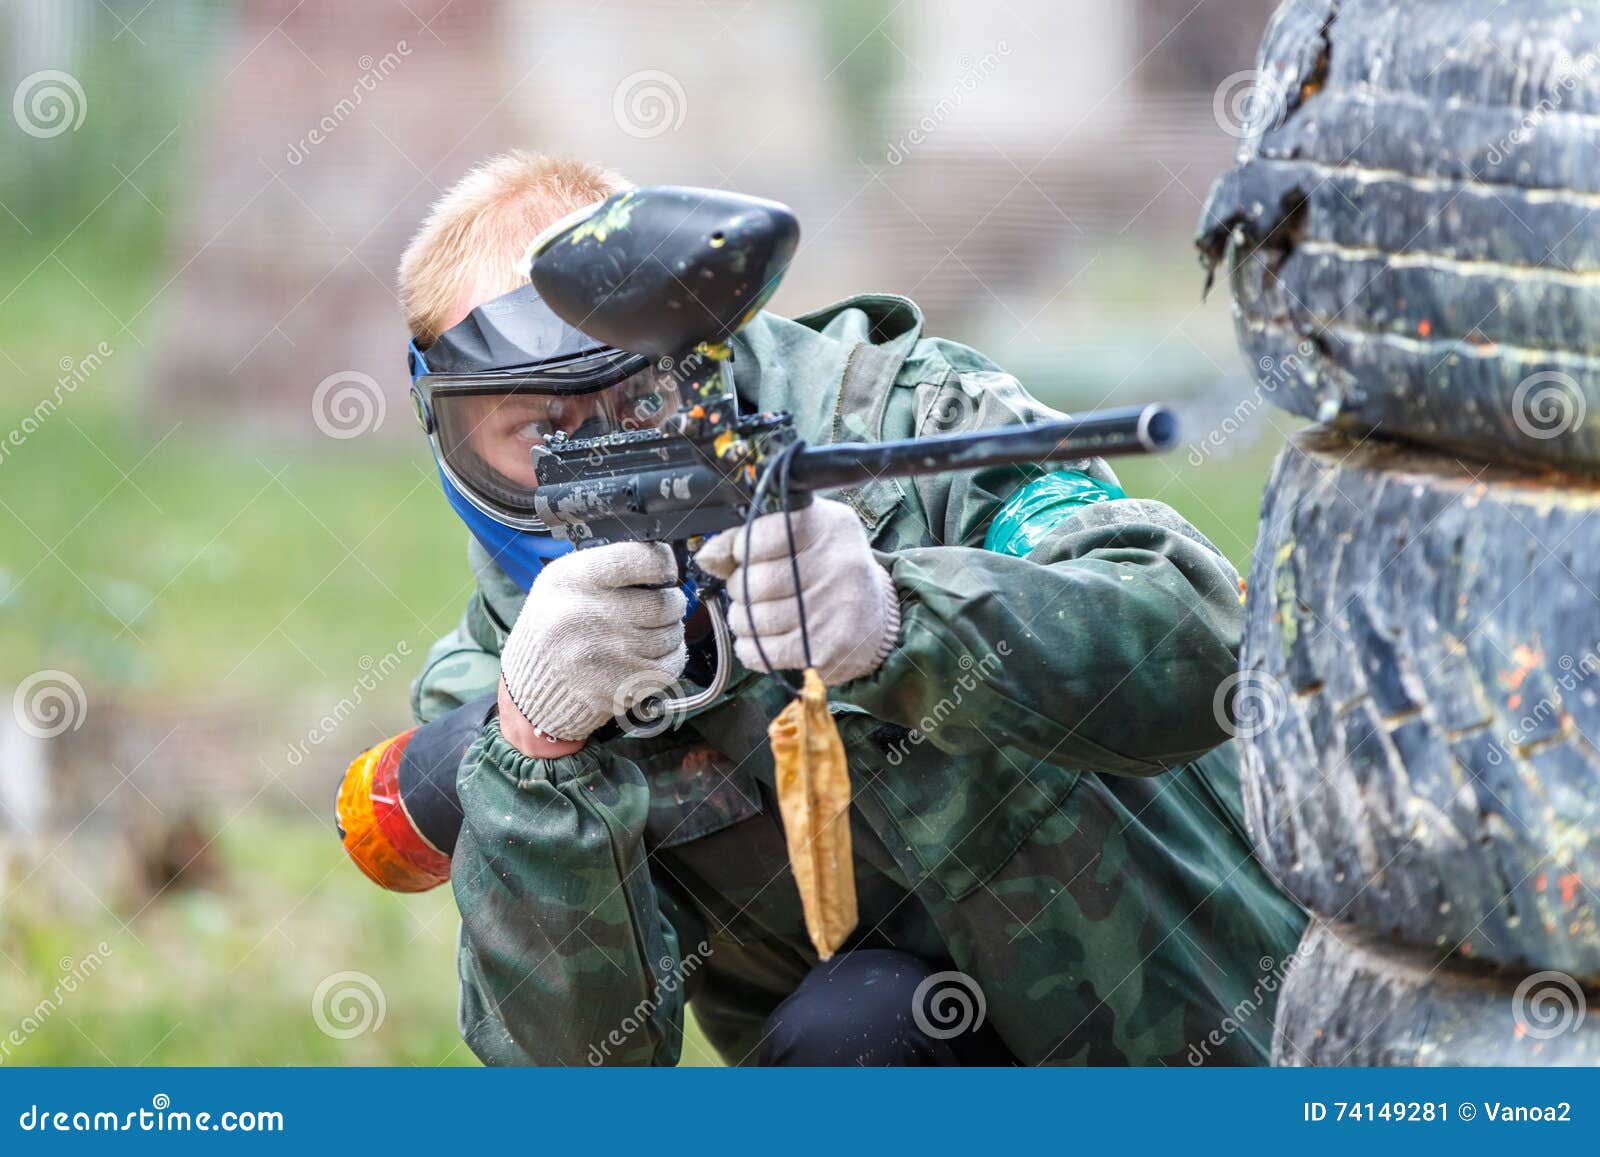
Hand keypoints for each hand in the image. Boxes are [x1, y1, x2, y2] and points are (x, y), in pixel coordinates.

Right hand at [499, 542, 686, 744]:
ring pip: (671, 636)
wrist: (532, 683)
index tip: (664, 571)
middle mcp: (587, 614)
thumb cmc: (557, 626)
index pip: (643, 560)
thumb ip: (610, 567)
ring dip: (669, 633)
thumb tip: (664, 563)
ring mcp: (605, 654)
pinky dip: (668, 660)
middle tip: (660, 607)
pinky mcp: (618, 685)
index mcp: (574, 579)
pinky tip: (649, 656)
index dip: (664, 564)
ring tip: (648, 633)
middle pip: (664, 602)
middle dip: (671, 603)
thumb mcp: (565, 581)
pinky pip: (669, 667)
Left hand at [696, 498, 899, 685]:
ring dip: (743, 620)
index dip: (741, 549)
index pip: (761, 535)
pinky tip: (764, 640)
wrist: (875, 616)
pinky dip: (751, 648)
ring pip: (753, 619)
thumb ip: (754, 537)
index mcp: (828, 527)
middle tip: (752, 590)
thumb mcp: (803, 535)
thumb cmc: (828, 569)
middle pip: (753, 582)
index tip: (744, 556)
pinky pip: (762, 652)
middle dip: (740, 589)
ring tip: (758, 615)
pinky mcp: (827, 649)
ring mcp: (834, 610)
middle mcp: (837, 565)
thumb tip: (708, 557)